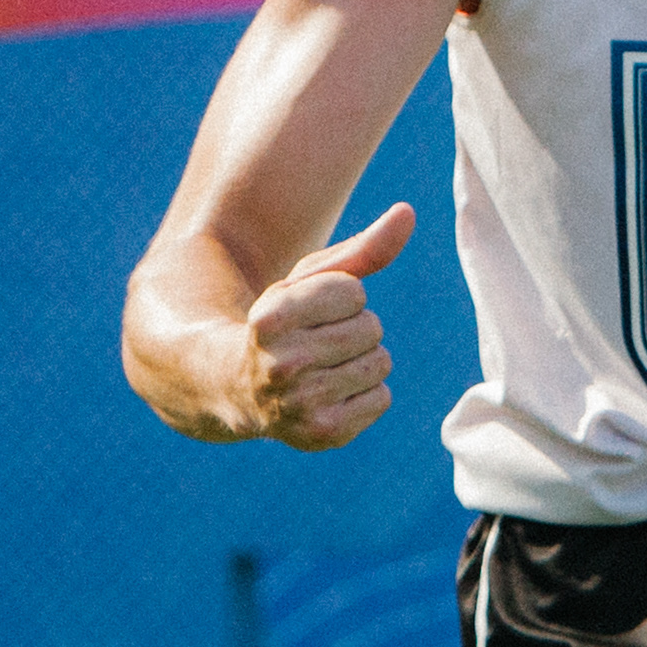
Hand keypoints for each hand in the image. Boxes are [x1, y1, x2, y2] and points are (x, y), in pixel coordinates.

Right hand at [231, 204, 410, 450]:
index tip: (310, 312)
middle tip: (317, 342)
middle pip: (371, 328)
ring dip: (361, 359)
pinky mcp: (322, 434)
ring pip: (380, 362)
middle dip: (353, 328)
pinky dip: (365, 392)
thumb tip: (409, 212)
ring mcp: (300, 406)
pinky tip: (330, 393)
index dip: (341, 297)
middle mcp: (281, 366)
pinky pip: (382, 398)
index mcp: (269, 319)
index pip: (353, 291)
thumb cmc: (283, 322)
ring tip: (323, 367)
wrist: (238, 387)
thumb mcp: (309, 280)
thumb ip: (362, 247)